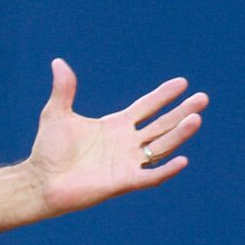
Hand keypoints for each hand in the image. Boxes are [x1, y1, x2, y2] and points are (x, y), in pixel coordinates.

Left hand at [26, 60, 208, 216]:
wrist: (41, 181)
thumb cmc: (49, 151)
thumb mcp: (56, 114)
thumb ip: (64, 90)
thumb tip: (58, 62)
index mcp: (116, 126)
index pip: (147, 107)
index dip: (164, 96)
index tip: (183, 83)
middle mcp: (126, 143)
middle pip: (162, 125)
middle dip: (182, 112)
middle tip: (203, 99)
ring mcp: (127, 162)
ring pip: (161, 147)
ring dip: (179, 134)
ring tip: (196, 119)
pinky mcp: (123, 182)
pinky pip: (151, 176)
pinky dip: (166, 169)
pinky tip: (182, 159)